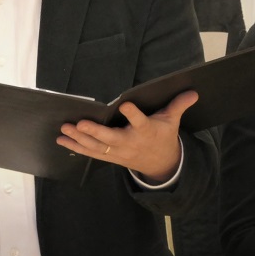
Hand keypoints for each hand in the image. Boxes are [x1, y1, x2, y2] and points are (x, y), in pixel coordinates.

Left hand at [58, 90, 197, 182]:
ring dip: (79, 139)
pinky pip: (91, 153)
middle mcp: (130, 142)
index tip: (125, 104)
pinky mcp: (110, 157)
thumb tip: (193, 92)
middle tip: (80, 123)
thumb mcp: (171, 121)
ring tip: (64, 129)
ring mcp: (118, 152)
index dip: (133, 114)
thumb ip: (178, 106)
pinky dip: (76, 147)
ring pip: (97, 147)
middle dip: (95, 132)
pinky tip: (62, 139)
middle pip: (111, 138)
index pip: (140, 122)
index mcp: (145, 131)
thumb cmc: (162, 136)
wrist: (161, 163)